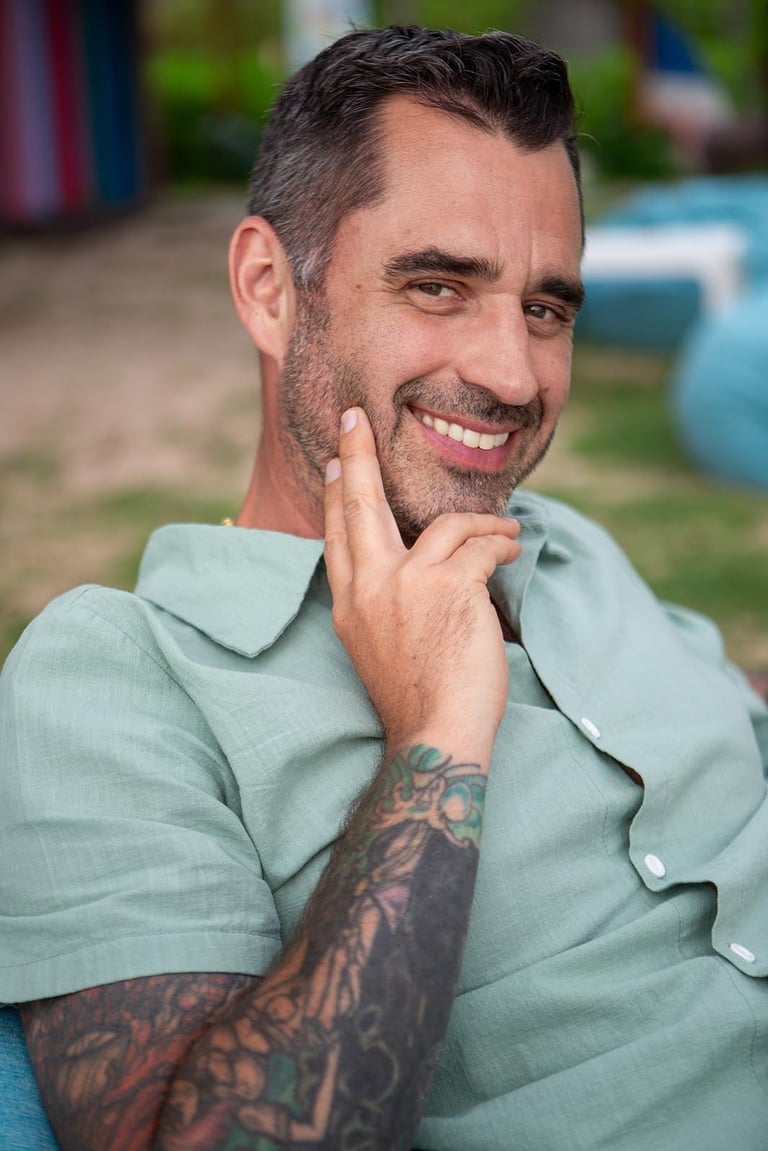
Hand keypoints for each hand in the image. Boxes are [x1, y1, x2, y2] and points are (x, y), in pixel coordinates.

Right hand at [323, 407, 520, 757]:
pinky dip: (501, 546)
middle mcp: (370, 587)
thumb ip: (382, 600)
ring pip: (446, 525)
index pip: (337, 535)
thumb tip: (409, 562)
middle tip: (354, 420)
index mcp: (349, 604)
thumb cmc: (417, 698)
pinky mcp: (449, 587)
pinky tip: (512, 551)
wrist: (436, 735)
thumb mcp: (376, 645)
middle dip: (357, 456)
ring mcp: (407, 584)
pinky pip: (482, 547)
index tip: (334, 462)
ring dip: (482, 524)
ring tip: (505, 532)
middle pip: (360, 505)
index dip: (336, 495)